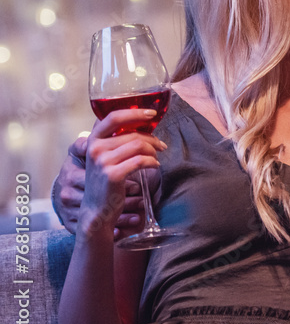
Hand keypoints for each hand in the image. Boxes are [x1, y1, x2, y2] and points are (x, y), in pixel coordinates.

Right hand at [79, 109, 164, 237]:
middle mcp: (95, 148)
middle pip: (133, 134)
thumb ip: (116, 142)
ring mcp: (103, 161)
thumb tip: (143, 126)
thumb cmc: (106, 182)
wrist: (97, 210)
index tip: (151, 114)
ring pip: (138, 145)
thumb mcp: (105, 158)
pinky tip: (155, 166)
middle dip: (152, 138)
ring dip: (153, 150)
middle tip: (161, 146)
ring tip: (156, 158)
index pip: (113, 118)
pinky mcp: (113, 175)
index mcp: (93, 140)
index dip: (134, 113)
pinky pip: (141, 161)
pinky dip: (152, 162)